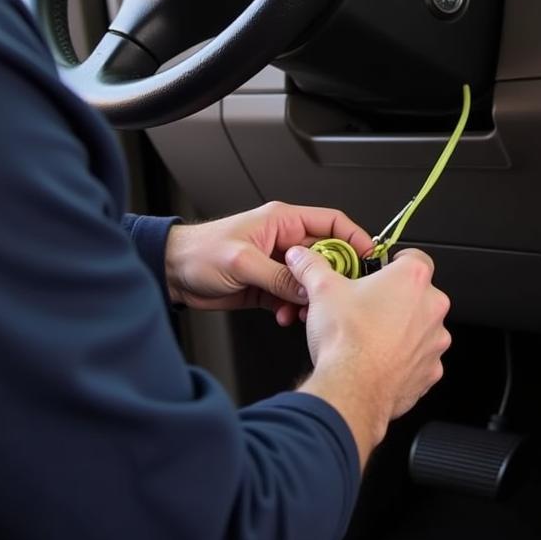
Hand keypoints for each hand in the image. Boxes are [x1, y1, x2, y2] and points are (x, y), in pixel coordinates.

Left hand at [164, 202, 372, 324]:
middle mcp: (284, 242)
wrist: (171, 273)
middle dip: (332, 278)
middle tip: (334, 295)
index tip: (369, 255)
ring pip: (309, 282)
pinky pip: (292, 299)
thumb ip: (278, 276)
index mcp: (283, 221)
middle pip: (326, 257)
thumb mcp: (241, 261)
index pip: (331, 222)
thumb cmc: (198, 252)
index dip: (354, 237)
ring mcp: (276, 265)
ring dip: (310, 299)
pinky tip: (285, 318)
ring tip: (304, 312)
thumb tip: (307, 289)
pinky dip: (293, 310)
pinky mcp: (267, 287)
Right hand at [288, 245, 451, 467]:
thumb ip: (313, 266)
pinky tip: (381, 360)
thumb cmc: (346, 338)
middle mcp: (432, 308)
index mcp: (412, 279)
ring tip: (373, 336)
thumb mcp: (322, 289)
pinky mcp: (431, 371)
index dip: (397, 262)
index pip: (416, 256)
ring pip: (422, 328)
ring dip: (403, 330)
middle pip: (419, 294)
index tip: (383, 271)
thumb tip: (302, 257)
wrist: (351, 389)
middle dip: (397, 299)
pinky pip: (421, 359)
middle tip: (369, 307)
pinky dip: (405, 359)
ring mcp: (435, 342)